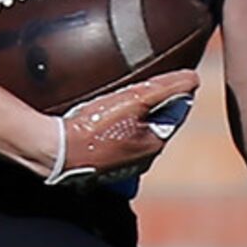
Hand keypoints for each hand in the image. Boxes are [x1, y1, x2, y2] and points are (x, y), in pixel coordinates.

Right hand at [46, 69, 198, 185]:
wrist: (53, 150)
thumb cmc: (94, 125)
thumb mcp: (135, 99)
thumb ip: (166, 88)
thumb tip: (193, 79)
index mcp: (155, 145)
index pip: (172, 112)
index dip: (164, 94)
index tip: (149, 83)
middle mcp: (140, 161)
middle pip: (149, 124)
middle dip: (142, 109)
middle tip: (125, 93)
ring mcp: (118, 167)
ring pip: (129, 135)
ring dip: (123, 121)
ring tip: (107, 107)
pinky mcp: (97, 168)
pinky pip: (110, 145)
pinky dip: (107, 133)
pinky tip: (93, 125)